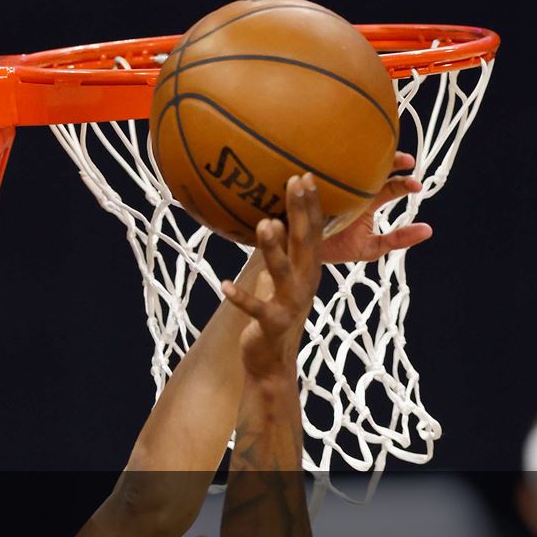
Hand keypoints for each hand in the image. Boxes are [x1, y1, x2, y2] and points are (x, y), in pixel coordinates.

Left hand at [221, 174, 323, 378]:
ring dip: (273, 248)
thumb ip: (279, 250)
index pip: (313, 232)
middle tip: (294, 182)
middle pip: (304, 243)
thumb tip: (268, 217)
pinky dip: (240, 297)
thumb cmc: (275, 310)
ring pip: (282, 271)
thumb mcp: (281, 276)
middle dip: (300, 212)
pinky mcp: (271, 324)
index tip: (306, 175)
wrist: (274, 361)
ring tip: (265, 224)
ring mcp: (290, 304)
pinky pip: (255, 308)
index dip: (311, 204)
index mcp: (308, 269)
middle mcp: (305, 283)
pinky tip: (223, 284)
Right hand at [320, 151, 431, 263]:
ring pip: (352, 163)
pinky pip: (323, 168)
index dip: (405, 182)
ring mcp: (333, 182)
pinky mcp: (314, 181)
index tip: (417, 185)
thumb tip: (428, 230)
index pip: (390, 185)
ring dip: (367, 155)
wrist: (301, 249)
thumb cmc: (336, 247)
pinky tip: (339, 156)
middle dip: (392, 161)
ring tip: (380, 154)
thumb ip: (398, 239)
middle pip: (375, 167)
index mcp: (367, 200)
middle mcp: (353, 187)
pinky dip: (331, 160)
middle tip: (407, 161)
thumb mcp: (371, 247)